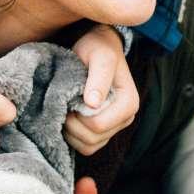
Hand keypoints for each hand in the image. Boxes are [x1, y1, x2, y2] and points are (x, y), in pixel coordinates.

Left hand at [65, 24, 138, 155]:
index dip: (78, 116)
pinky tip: (68, 117)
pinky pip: (86, 146)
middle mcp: (125, 119)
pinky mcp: (103, 131)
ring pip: (89, 146)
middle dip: (72, 124)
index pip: (98, 125)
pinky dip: (73, 137)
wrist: (97, 46)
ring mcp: (114, 127)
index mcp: (129, 103)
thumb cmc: (98, 48)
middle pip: (93, 138)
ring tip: (65, 109)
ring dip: (71, 132)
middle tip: (64, 102)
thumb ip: (98, 77)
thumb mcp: (99, 56)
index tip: (68, 98)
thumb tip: (93, 104)